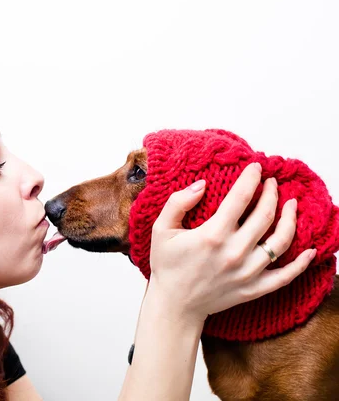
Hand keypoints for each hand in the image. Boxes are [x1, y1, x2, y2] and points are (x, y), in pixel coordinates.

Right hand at [146, 162, 315, 324]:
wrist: (174, 304)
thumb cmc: (167, 266)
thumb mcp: (161, 229)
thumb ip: (178, 202)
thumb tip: (202, 184)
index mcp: (212, 235)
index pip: (241, 198)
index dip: (251, 178)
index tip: (256, 167)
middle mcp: (234, 252)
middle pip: (265, 215)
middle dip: (271, 193)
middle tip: (272, 183)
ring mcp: (247, 272)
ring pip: (281, 241)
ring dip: (291, 219)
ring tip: (291, 204)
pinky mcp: (254, 289)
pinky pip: (285, 276)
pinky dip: (301, 263)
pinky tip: (310, 250)